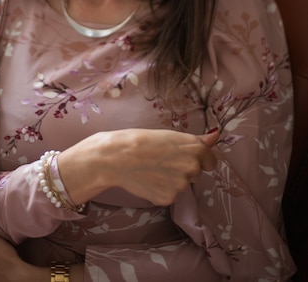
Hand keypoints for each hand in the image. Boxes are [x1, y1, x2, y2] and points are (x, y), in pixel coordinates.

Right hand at [59, 127, 218, 206]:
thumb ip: (196, 140)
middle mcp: (193, 167)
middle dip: (183, 168)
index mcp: (195, 148)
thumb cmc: (141, 140)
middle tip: (161, 159)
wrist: (117, 156)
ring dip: (171, 179)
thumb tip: (216, 135)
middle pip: (195, 172)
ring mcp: (182, 185)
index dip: (198, 158)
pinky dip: (160, 189)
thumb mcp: (170, 135)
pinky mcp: (169, 198)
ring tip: (152, 168)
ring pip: (182, 184)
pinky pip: (169, 194)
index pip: (211, 160)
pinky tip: (148, 179)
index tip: (183, 155)